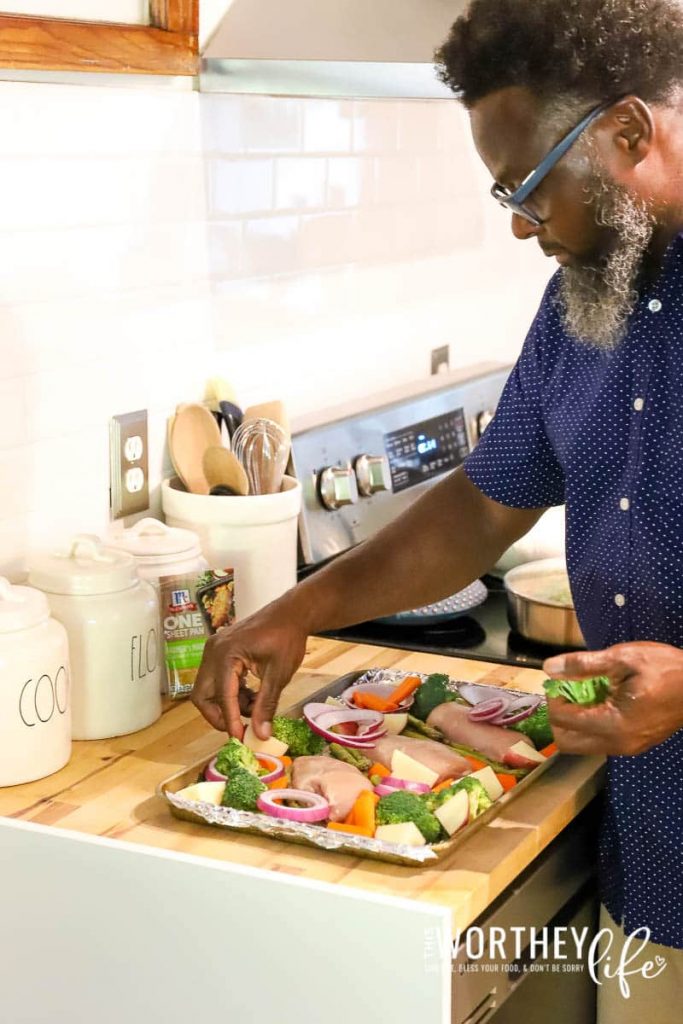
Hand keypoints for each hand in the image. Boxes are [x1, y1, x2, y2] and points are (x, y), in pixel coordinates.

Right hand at [191, 601, 308, 739]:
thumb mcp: (279, 674)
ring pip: (207, 689)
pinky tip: (251, 695)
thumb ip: (266, 705)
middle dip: (218, 715)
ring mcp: (213, 650)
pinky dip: (229, 693)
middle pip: (202, 695)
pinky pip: (215, 679)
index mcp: (226, 654)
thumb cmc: (286, 638)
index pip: (221, 696)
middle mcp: (213, 651)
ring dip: (226, 704)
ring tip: (254, 706)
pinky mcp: (219, 651)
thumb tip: (261, 734)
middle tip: (240, 727)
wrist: (290, 614)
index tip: (239, 738)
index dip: (230, 720)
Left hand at [542, 641, 682, 755]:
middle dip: (558, 715)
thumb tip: (549, 668)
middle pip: (566, 742)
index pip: (563, 720)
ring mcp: (627, 748)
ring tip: (584, 694)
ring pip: (582, 744)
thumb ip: (583, 665)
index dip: (553, 699)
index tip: (559, 681)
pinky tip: (601, 701)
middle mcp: (617, 743)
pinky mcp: (634, 745)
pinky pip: (599, 741)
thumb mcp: (622, 658)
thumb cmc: (665, 669)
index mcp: (612, 724)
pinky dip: (590, 724)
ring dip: (574, 722)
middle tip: (566, 690)